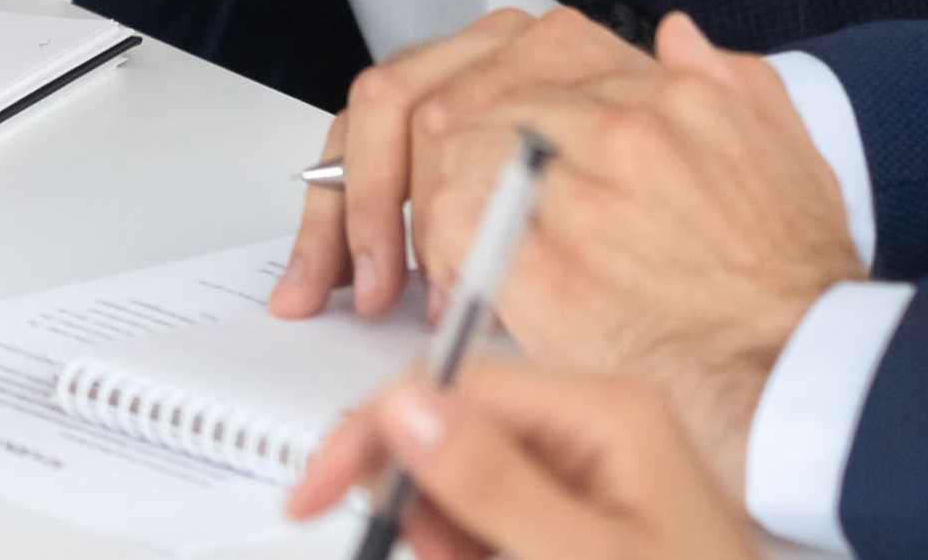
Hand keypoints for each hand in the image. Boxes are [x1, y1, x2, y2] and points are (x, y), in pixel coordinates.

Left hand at [285, 7, 853, 499]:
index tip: (436, 165)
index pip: (506, 63)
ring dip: (397, 210)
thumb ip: (725, 79)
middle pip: (451, 97)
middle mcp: (609, 115)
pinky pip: (448, 226)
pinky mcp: (545, 258)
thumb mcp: (780, 149)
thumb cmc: (794, 280)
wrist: (807, 368)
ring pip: (438, 149)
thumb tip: (678, 38)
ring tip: (393, 268)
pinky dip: (424, 254)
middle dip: (395, 165)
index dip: (455, 123)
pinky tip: (433, 292)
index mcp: (653, 84)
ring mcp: (575, 179)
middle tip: (377, 228)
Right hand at [285, 365, 757, 559]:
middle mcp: (596, 430)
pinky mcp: (579, 520)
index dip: (376, 433)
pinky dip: (476, 550)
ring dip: (452, 539)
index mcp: (607, 410)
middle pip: (452, 434)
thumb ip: (493, 485)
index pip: (458, 384)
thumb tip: (407, 409)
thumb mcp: (588, 557)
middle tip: (437, 553)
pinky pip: (492, 522)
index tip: (319, 488)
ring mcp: (588, 478)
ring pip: (463, 489)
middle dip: (424, 506)